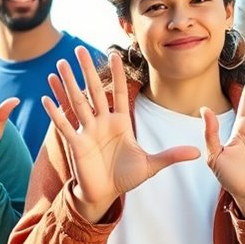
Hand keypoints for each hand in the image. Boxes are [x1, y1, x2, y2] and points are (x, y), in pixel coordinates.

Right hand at [42, 47, 199, 222]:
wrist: (105, 194)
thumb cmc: (125, 177)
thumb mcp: (151, 165)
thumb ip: (171, 155)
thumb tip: (197, 152)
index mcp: (120, 122)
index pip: (118, 93)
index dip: (117, 74)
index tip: (115, 54)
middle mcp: (102, 122)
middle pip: (94, 91)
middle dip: (88, 70)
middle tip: (80, 48)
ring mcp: (87, 132)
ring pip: (77, 102)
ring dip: (68, 83)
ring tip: (60, 64)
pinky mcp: (76, 144)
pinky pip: (64, 125)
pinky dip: (55, 112)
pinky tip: (47, 96)